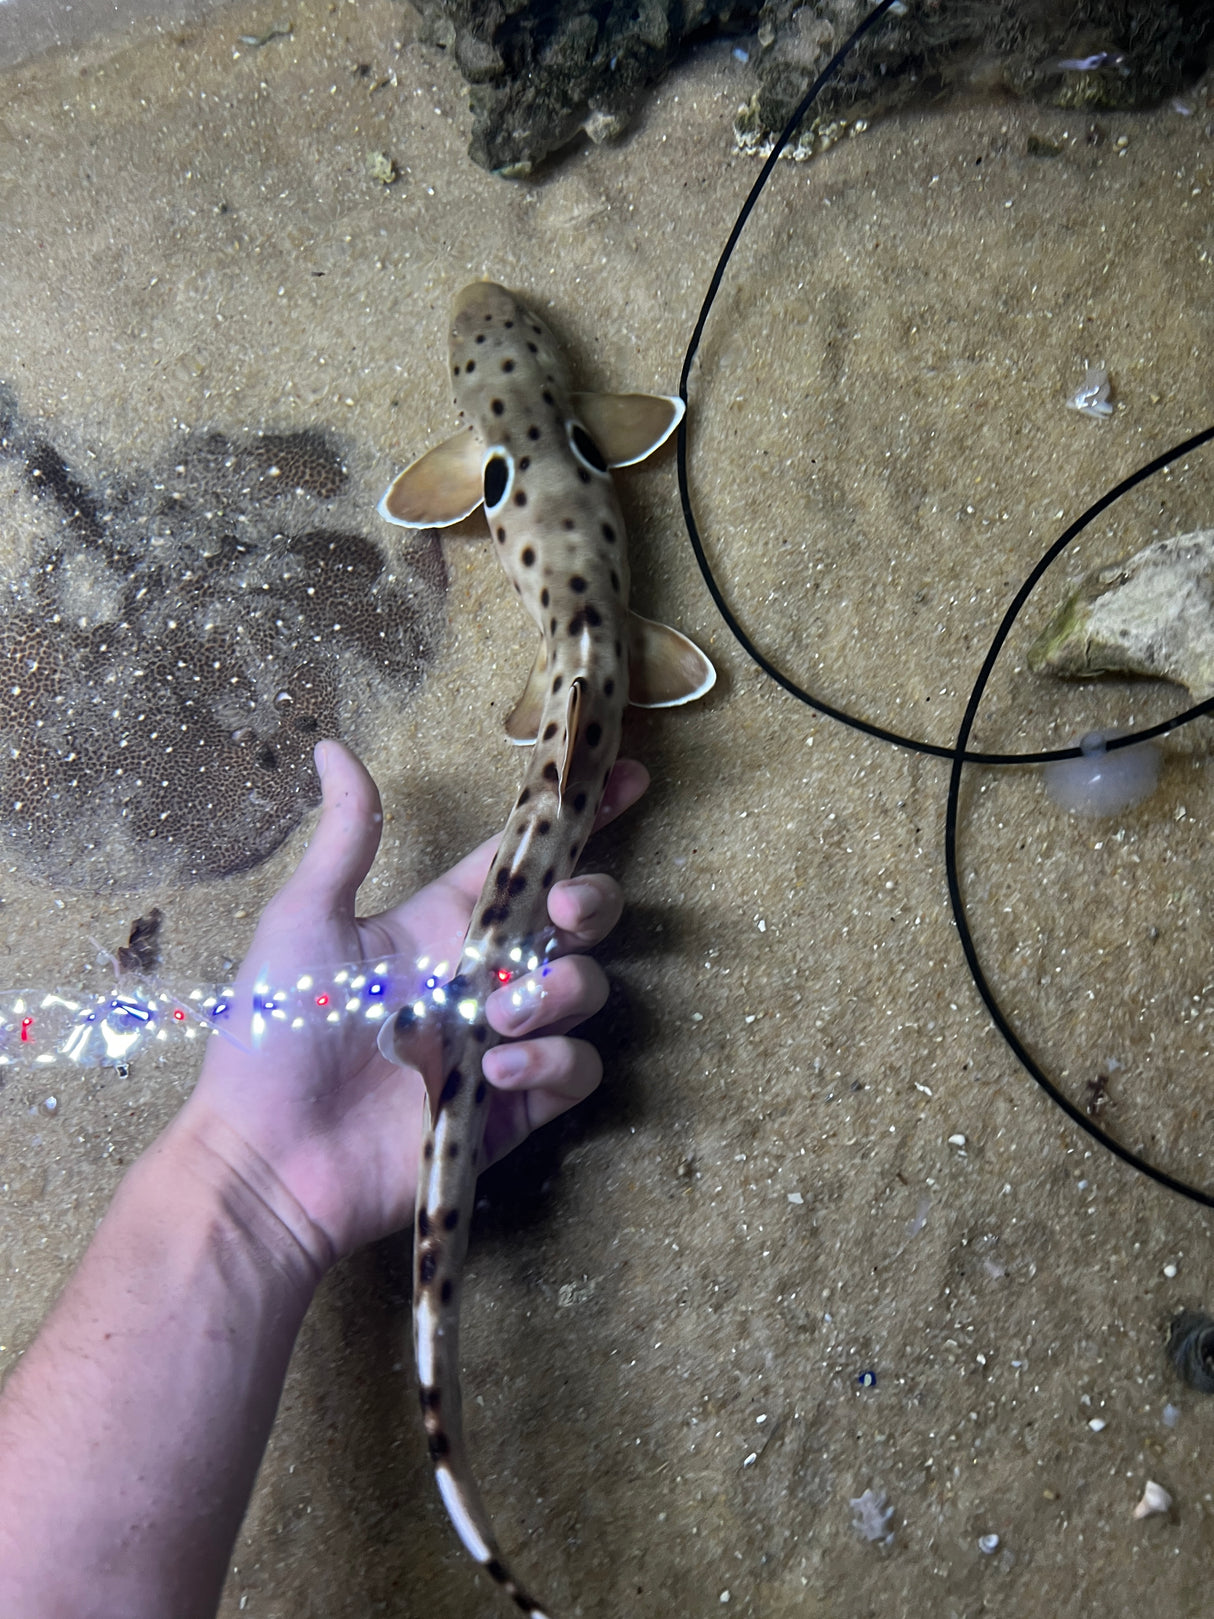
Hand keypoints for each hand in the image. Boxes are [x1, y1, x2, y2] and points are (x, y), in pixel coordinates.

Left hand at [177, 740, 646, 1269]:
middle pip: (577, 919)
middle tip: (563, 910)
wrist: (269, 1158)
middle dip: (591, 901)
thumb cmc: (274, 1037)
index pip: (524, 858)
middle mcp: (482, 975)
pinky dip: (553, 1059)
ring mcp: (503, 1040)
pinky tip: (499, 1067)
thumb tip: (330, 747)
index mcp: (441, 922)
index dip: (577, 819)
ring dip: (560, 990)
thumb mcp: (304, 922)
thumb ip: (345, 839)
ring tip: (498, 1015)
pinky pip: (576, 1070)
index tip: (623, 780)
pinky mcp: (513, 1107)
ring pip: (586, 991)